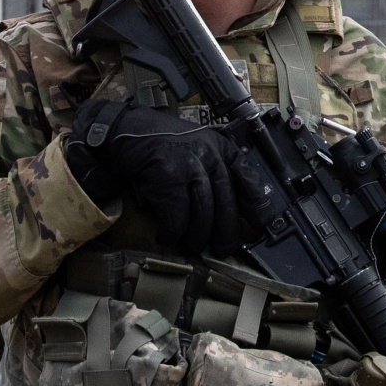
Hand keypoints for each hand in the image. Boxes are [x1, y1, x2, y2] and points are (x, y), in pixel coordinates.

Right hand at [66, 98, 240, 255]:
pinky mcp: (168, 176)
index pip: (249, 179)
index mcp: (221, 148)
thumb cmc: (161, 146)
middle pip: (226, 204)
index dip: (257, 207)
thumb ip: (215, 173)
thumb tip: (231, 214)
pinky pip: (177, 217)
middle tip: (222, 250)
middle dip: (225, 234)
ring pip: (203, 214)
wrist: (124, 134)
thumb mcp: (197, 150)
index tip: (260, 227)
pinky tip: (166, 235)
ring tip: (190, 246)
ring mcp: (189, 164)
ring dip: (195, 238)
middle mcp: (209, 154)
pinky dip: (171, 232)